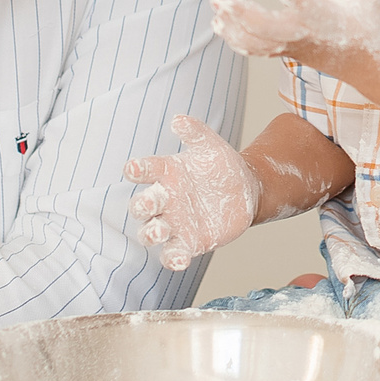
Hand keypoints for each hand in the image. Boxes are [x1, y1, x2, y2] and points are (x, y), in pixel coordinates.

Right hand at [126, 115, 261, 270]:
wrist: (245, 190)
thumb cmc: (221, 166)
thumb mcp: (211, 146)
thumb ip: (195, 132)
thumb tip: (178, 120)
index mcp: (166, 174)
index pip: (144, 171)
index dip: (136, 170)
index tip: (134, 168)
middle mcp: (165, 200)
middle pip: (141, 206)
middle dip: (142, 206)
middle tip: (151, 203)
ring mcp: (174, 223)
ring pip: (150, 233)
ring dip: (150, 234)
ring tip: (159, 231)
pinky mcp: (189, 242)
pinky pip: (173, 254)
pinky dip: (172, 259)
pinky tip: (179, 260)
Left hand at [208, 0, 379, 75]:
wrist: (369, 67)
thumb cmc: (372, 30)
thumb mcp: (377, 8)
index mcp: (325, 21)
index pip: (308, 10)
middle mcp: (303, 36)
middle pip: (267, 28)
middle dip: (242, 13)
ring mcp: (290, 46)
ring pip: (254, 40)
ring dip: (231, 24)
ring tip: (215, 1)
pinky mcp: (284, 50)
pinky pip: (254, 47)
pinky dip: (234, 37)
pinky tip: (218, 22)